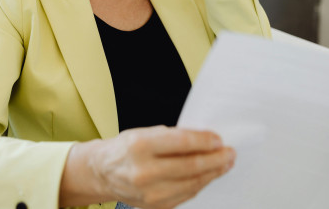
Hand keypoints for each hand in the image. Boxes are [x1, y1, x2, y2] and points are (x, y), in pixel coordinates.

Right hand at [92, 125, 235, 208]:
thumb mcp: (146, 132)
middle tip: (230, 153)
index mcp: (140, 146)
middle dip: (216, 159)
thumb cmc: (127, 148)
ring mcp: (150, 194)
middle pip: (191, 166)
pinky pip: (186, 195)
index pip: (182, 143)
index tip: (219, 139)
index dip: (205, 141)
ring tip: (225, 164)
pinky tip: (208, 175)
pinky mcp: (155, 207)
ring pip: (192, 183)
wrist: (104, 172)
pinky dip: (200, 184)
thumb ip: (174, 136)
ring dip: (213, 173)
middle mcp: (144, 172)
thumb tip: (205, 140)